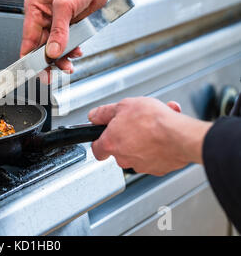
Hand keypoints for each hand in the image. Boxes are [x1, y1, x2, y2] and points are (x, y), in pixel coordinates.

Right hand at [20, 0, 157, 81]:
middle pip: (40, 47)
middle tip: (48, 76)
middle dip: (48, 62)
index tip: (33, 70)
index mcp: (34, 8)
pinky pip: (65, 45)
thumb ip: (58, 31)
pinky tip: (76, 53)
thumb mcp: (65, 6)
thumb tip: (53, 51)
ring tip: (68, 67)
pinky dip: (70, 52)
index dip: (30, 57)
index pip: (27, 39)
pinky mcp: (67, 27)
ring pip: (53, 49)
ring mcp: (55, 23)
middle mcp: (42, 17)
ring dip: (61, 59)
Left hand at [88, 97, 212, 175]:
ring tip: (155, 124)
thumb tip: (94, 115)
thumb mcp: (124, 105)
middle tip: (137, 122)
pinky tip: (165, 132)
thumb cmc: (153, 121)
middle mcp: (124, 158)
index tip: (104, 135)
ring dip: (145, 138)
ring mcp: (141, 165)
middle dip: (128, 135)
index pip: (97, 149)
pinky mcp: (158, 168)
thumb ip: (105, 112)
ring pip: (139, 151)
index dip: (99, 140)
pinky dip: (159, 145)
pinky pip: (155, 156)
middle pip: (119, 149)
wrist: (180, 135)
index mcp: (111, 144)